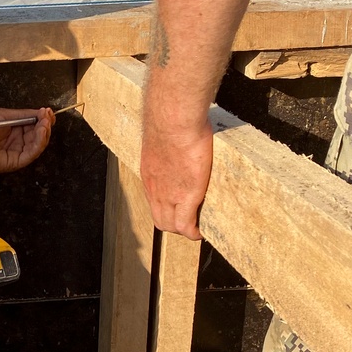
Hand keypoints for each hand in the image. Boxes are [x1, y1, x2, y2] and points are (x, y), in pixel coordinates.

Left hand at [0, 107, 53, 174]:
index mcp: (17, 129)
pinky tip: (41, 131)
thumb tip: (42, 112)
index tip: (49, 111)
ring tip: (45, 123)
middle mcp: (20, 141)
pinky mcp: (17, 161)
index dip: (44, 119)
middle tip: (48, 116)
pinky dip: (39, 142)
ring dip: (44, 133)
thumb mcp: (6, 115)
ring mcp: (19, 152)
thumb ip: (24, 115)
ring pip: (38, 144)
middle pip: (39, 135)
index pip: (35, 125)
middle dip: (46, 125)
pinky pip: (32, 153)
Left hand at [140, 112, 212, 239]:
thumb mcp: (165, 136)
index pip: (155, 200)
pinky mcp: (187, 194)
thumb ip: (172, 142)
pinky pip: (186, 224)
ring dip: (184, 230)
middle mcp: (155, 187)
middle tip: (191, 223)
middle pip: (160, 218)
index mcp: (150, 173)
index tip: (179, 208)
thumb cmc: (172, 118)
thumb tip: (183, 135)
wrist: (173, 119)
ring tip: (197, 228)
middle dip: (174, 225)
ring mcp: (169, 193)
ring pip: (170, 225)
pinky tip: (201, 232)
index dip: (168, 208)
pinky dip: (193, 232)